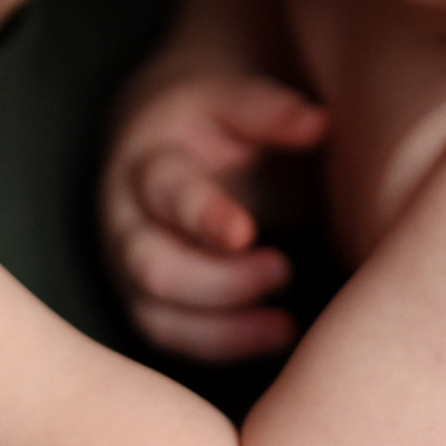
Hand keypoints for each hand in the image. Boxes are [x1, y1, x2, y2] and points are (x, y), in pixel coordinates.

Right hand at [101, 67, 327, 361]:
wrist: (163, 139)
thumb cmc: (208, 121)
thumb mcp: (231, 99)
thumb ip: (270, 111)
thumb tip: (318, 123)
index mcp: (146, 162)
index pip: (165, 192)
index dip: (203, 215)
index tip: (245, 233)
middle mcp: (126, 222)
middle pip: (153, 267)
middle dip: (219, 282)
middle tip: (283, 269)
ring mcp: (130, 268)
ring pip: (158, 317)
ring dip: (223, 329)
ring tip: (286, 324)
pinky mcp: (145, 300)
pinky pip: (173, 339)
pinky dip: (223, 346)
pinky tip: (276, 335)